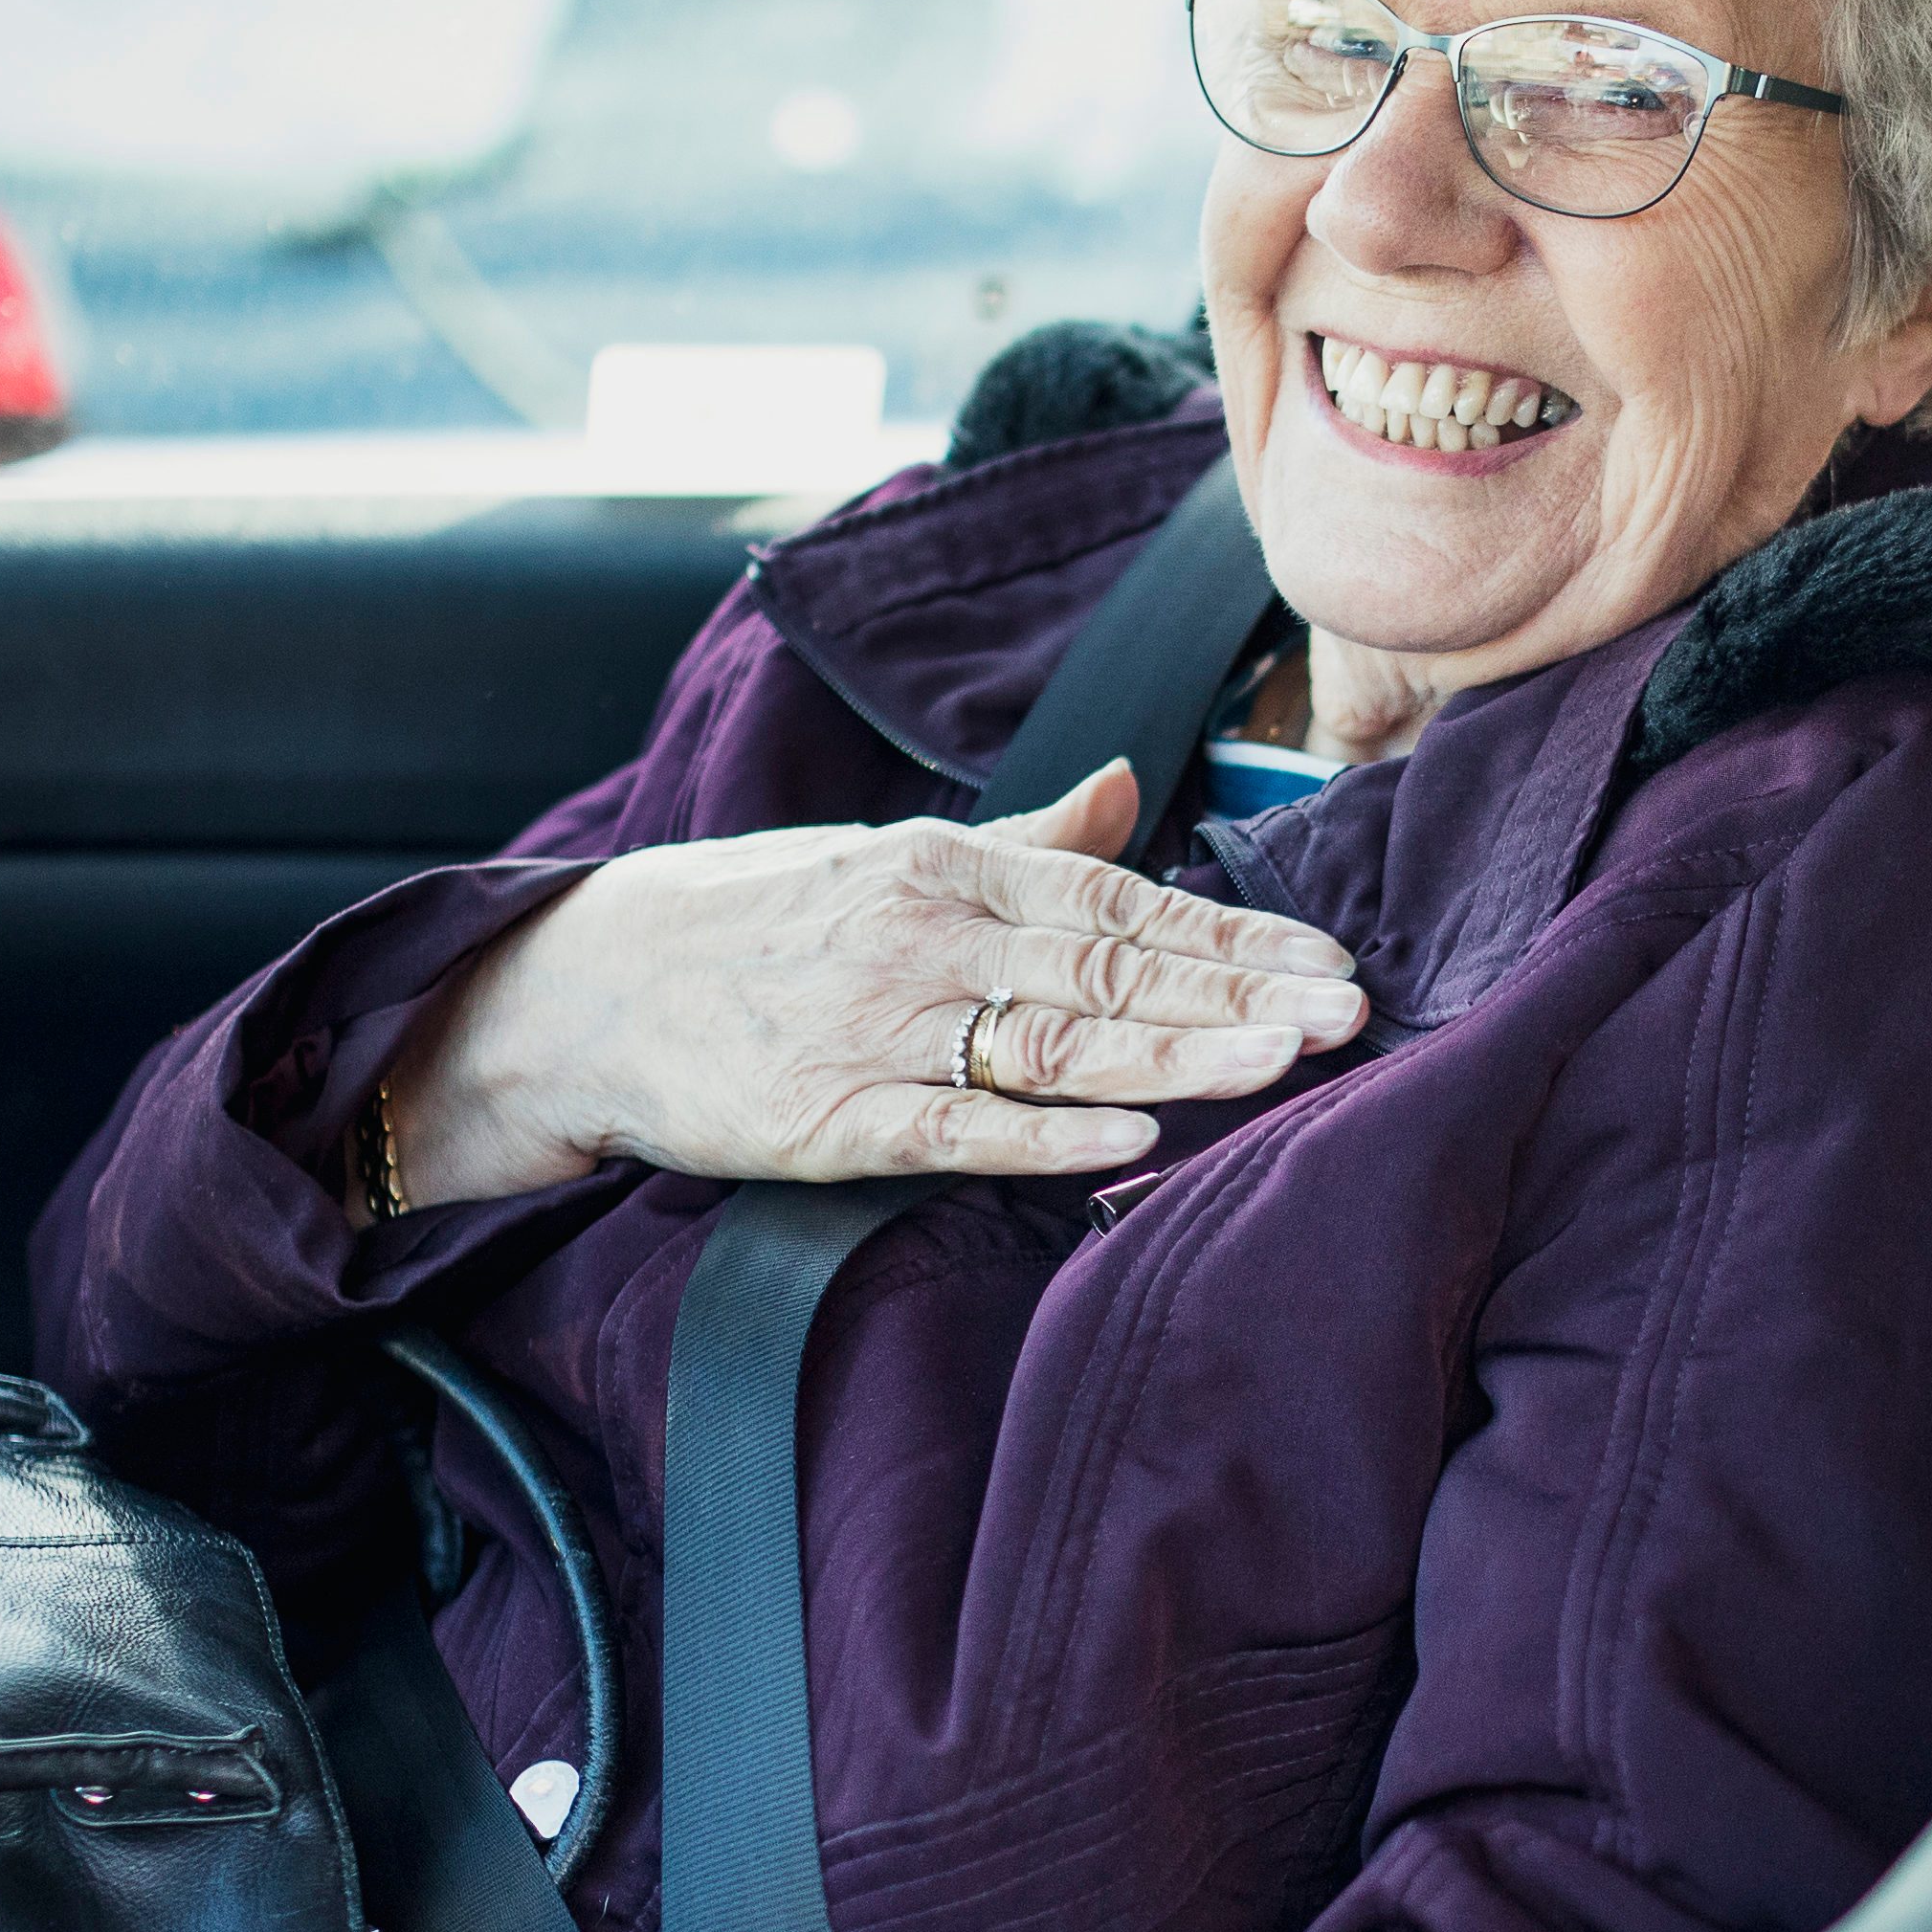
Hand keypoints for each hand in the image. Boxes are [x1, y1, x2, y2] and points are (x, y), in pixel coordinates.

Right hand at [385, 760, 1365, 1206]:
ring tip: (1277, 1065)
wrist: (585, 987)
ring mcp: (875, 1027)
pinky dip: (1044, 1134)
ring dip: (1173, 1055)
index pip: (1120, 903)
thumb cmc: (751, 923)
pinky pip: (952, 1125)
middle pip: (1108, 971)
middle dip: (1236, 994)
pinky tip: (1131, 1139)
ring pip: (1049, 1042)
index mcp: (947, 869)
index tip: (1330, 963)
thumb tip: (1129, 791)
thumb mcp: (886, 859)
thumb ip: (1022, 840)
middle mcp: (923, 937)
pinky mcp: (825, 1117)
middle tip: (1345, 1017)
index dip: (1232, 936)